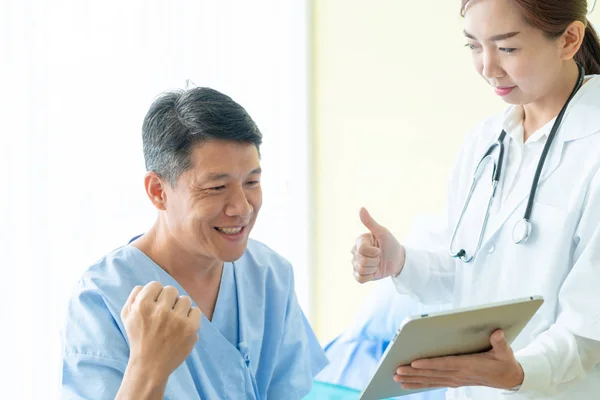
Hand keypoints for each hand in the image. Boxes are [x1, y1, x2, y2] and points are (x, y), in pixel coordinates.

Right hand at [121, 281, 201, 380]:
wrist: (150, 365)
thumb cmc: (139, 338)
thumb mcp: (127, 316)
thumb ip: (134, 296)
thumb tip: (145, 285)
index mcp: (142, 305)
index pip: (156, 285)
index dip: (155, 295)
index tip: (154, 306)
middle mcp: (160, 311)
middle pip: (171, 290)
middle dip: (168, 301)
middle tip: (164, 314)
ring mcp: (177, 320)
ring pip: (185, 299)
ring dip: (180, 308)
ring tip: (173, 321)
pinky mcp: (191, 329)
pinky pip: (196, 310)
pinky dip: (190, 317)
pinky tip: (182, 327)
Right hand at [351, 207, 405, 282]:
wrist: (398, 260)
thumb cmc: (390, 244)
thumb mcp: (382, 233)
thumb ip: (370, 222)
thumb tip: (361, 208)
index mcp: (359, 241)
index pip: (362, 250)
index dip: (374, 252)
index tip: (379, 249)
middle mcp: (355, 252)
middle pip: (362, 261)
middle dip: (375, 260)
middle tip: (380, 256)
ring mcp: (356, 264)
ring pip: (361, 270)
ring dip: (373, 268)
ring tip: (377, 263)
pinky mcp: (359, 275)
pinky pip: (360, 278)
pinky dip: (369, 276)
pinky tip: (373, 271)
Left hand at [394, 330, 523, 389]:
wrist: (509, 379)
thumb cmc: (504, 363)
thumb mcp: (505, 352)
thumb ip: (499, 342)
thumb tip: (497, 333)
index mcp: (468, 365)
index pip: (444, 364)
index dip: (429, 364)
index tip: (414, 362)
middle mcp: (459, 374)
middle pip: (432, 373)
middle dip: (413, 372)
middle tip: (397, 371)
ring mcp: (456, 379)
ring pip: (431, 380)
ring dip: (413, 379)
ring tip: (398, 378)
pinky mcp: (454, 381)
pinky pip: (434, 383)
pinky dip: (420, 383)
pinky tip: (408, 384)